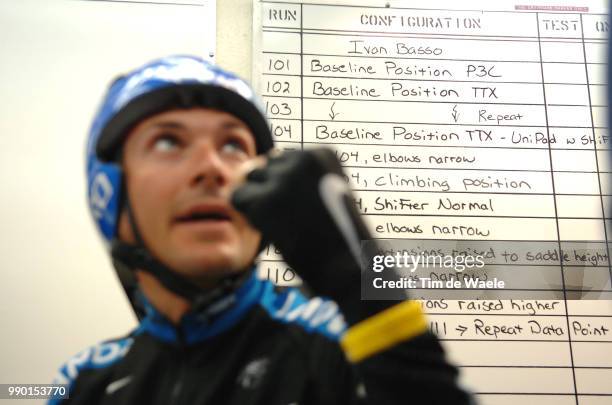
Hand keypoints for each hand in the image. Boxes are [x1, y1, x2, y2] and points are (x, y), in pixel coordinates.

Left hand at [231, 148, 369, 300]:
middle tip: (294, 217)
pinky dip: (248, 213)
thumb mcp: (327, 190)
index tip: (309, 206)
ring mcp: (282, 179)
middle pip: (268, 165)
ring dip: (260, 199)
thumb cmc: (335, 234)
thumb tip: (252, 165)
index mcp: (323, 153)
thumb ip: (298, 175)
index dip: (291, 186)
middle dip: (273, 189)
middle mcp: (303, 159)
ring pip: (252, 178)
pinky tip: (270, 227)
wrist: (345, 265)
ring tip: (284, 222)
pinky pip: (239, 197)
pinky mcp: (264, 201)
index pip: (287, 158)